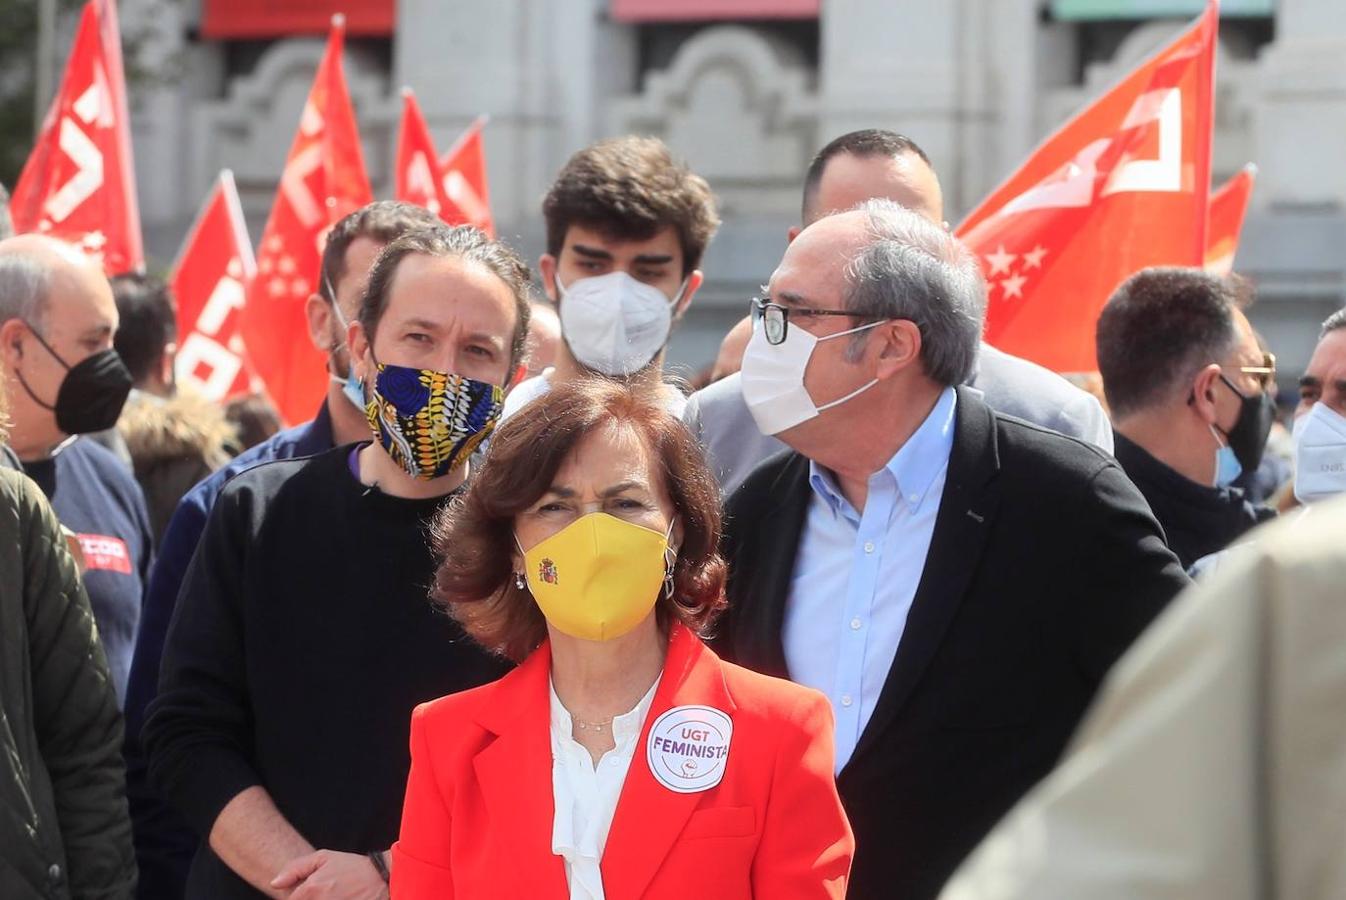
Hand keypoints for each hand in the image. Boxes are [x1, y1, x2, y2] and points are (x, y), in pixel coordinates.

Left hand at [271, 850, 387, 899]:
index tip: (311, 893)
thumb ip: (295, 868)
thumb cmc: (353, 867)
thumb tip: (274, 883)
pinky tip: (341, 898)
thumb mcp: (324, 857)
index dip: (299, 897)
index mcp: (312, 889)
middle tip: (325, 892)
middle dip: (309, 899)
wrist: (383, 879)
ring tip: (334, 894)